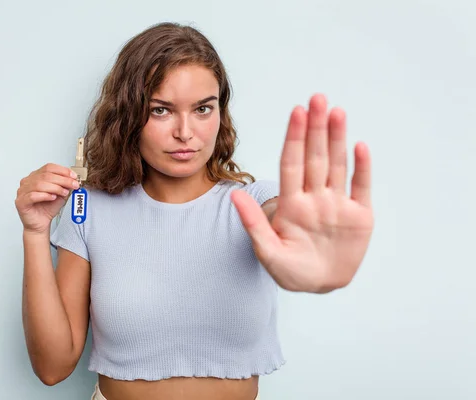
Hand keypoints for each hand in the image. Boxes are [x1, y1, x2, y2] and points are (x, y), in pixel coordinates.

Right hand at [15, 163, 79, 234]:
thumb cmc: (47, 209)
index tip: (73, 176)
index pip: (49, 167)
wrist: (41, 224)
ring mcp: (22, 191)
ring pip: (39, 184)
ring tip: (64, 192)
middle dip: (62, 180)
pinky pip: (32, 196)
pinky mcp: (21, 202)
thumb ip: (65, 186)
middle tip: (73, 184)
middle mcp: (28, 182)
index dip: (63, 170)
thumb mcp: (60, 195)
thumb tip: (72, 179)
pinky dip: (45, 195)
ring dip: (55, 187)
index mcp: (36, 176)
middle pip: (45, 175)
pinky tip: (52, 197)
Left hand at [231, 94, 373, 292]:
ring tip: (336, 112)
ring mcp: (337, 204)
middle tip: (317, 98)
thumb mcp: (268, 252)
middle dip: (316, 128)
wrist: (320, 286)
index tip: (296, 112)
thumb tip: (234, 196)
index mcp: (291, 204)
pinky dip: (363, 168)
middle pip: (315, 157)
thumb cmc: (290, 271)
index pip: (291, 163)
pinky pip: (361, 187)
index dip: (294, 138)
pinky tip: (360, 146)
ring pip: (337, 165)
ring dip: (338, 138)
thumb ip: (254, 223)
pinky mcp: (359, 216)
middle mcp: (314, 197)